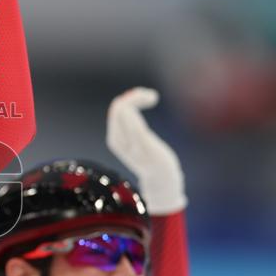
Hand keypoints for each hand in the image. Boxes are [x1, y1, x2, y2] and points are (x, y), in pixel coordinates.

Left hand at [106, 87, 186, 214]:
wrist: (160, 178)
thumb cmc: (158, 164)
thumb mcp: (149, 148)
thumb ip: (137, 131)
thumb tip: (125, 111)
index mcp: (117, 138)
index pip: (120, 108)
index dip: (135, 98)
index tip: (154, 97)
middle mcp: (114, 136)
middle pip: (119, 105)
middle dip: (135, 97)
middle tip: (153, 97)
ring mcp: (118, 136)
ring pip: (121, 107)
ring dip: (136, 98)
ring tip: (152, 97)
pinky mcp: (124, 135)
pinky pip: (125, 112)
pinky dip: (137, 103)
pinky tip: (149, 102)